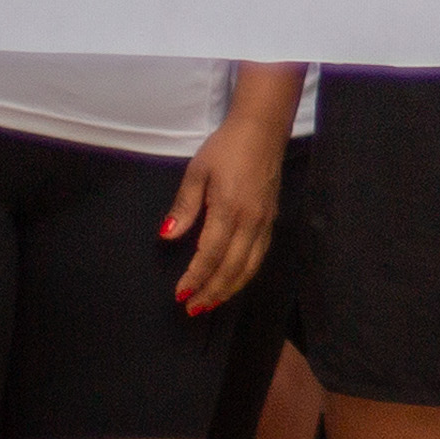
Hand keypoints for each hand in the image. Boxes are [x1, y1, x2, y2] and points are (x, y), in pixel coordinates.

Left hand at [162, 95, 283, 315]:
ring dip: (230, 289)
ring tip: (212, 303)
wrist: (262, 130)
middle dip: (212, 292)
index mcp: (229, 209)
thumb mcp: (197, 171)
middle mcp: (251, 221)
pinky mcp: (271, 220)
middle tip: (193, 309)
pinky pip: (259, 256)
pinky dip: (245, 274)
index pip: (210, 254)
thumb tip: (168, 237)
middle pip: (232, 268)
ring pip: (250, 266)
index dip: (195, 277)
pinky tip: (233, 281)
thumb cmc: (226, 148)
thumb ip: (184, 207)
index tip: (180, 294)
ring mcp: (265, 222)